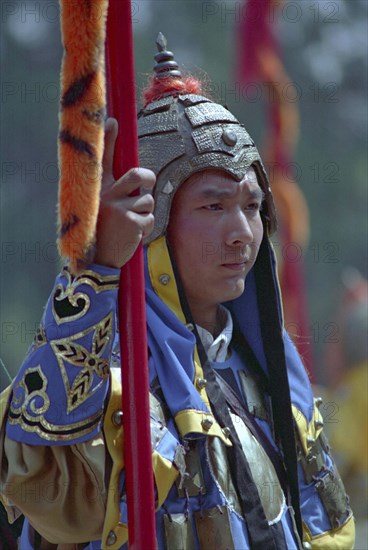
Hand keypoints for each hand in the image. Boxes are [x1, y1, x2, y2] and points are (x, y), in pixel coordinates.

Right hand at [93, 118, 155, 267]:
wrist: (99, 261)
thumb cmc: (104, 231)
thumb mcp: (102, 208)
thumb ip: (115, 191)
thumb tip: (138, 177)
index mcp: (98, 189)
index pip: (104, 159)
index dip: (110, 139)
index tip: (113, 121)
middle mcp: (106, 195)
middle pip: (138, 175)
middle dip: (148, 178)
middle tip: (147, 184)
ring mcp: (118, 208)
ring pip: (148, 200)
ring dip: (144, 212)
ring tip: (130, 224)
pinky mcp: (131, 222)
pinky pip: (150, 218)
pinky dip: (146, 228)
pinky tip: (132, 235)